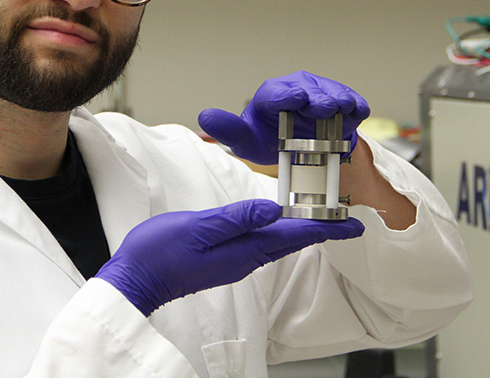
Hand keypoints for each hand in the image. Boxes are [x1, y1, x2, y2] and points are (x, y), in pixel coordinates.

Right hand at [94, 199, 363, 315]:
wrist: (136, 281)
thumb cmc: (160, 254)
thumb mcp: (198, 228)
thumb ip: (236, 218)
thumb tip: (273, 208)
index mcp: (244, 250)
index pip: (294, 236)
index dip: (325, 228)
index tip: (354, 224)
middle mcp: (245, 258)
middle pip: (290, 240)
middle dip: (319, 228)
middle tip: (346, 219)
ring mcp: (233, 260)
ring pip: (276, 241)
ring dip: (300, 229)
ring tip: (320, 217)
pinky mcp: (221, 258)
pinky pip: (259, 242)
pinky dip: (276, 230)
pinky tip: (276, 222)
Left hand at [198, 71, 369, 164]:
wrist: (302, 148)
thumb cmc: (271, 140)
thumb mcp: (247, 141)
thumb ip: (228, 130)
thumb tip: (205, 116)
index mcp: (271, 95)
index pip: (278, 92)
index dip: (288, 95)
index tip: (298, 99)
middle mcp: (297, 87)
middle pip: (308, 89)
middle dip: (316, 98)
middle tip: (323, 109)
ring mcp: (322, 90)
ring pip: (333, 92)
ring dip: (339, 101)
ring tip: (342, 111)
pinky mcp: (343, 98)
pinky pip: (353, 100)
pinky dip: (356, 107)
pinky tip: (356, 113)